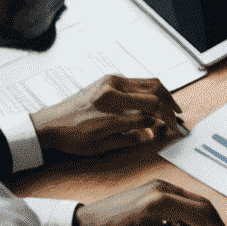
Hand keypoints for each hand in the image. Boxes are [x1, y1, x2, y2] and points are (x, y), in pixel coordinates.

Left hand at [30, 75, 182, 155]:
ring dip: (164, 95)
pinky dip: (151, 91)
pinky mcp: (108, 80)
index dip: (166, 120)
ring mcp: (111, 82)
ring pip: (149, 83)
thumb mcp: (102, 145)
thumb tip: (154, 132)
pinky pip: (138, 82)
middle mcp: (112, 89)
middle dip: (170, 105)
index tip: (174, 129)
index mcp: (111, 106)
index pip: (150, 110)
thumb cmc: (72, 137)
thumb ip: (131, 137)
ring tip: (171, 108)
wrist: (49, 125)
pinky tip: (154, 101)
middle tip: (177, 118)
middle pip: (154, 91)